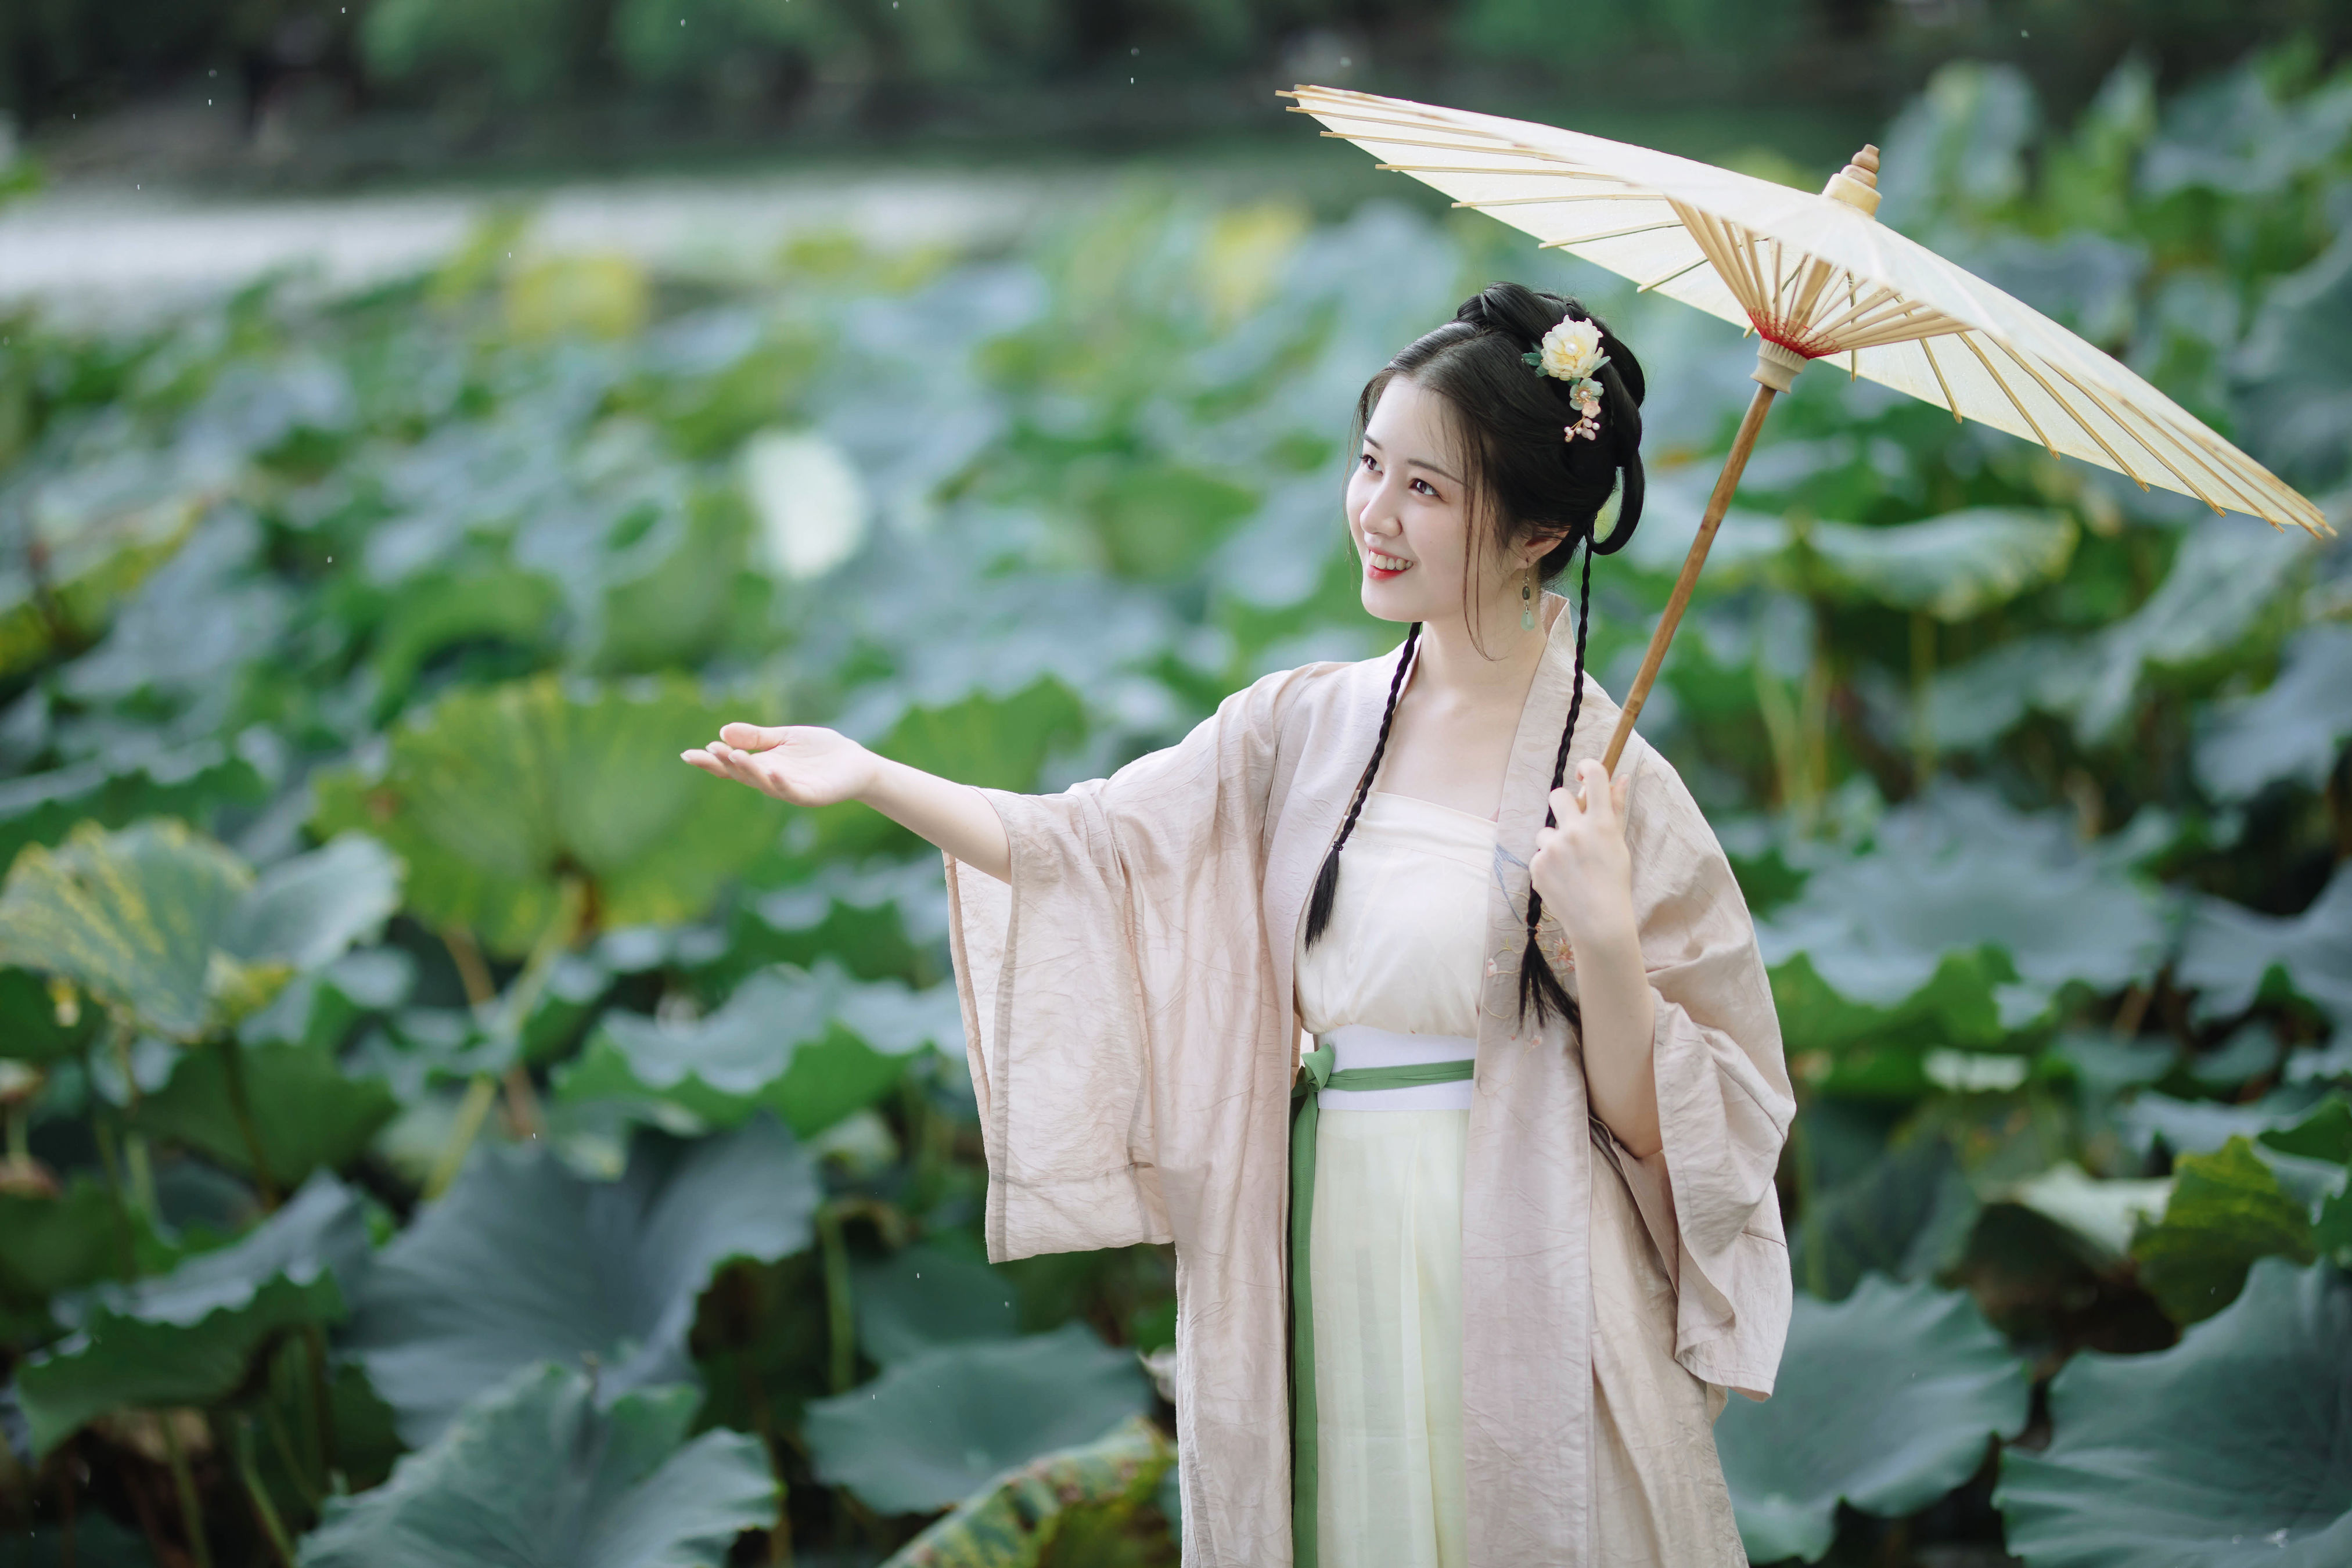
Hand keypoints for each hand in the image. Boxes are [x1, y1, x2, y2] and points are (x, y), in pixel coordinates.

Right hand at [681, 723, 878, 807]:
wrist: (855, 763)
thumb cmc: (819, 750)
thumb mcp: (784, 737)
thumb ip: (757, 737)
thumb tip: (722, 731)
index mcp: (762, 765)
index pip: (730, 764)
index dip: (710, 761)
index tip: (687, 754)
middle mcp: (771, 780)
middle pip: (741, 774)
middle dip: (724, 763)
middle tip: (710, 750)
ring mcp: (789, 790)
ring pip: (762, 783)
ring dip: (747, 770)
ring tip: (732, 755)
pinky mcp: (810, 796)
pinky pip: (791, 791)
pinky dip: (780, 783)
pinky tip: (771, 772)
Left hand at [1529, 758, 1636, 952]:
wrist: (1599, 922)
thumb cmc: (1614, 882)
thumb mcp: (1619, 844)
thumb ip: (1616, 809)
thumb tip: (1621, 777)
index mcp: (1601, 824)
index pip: (1594, 776)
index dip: (1588, 767)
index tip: (1584, 775)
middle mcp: (1575, 831)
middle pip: (1557, 795)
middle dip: (1563, 804)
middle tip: (1572, 823)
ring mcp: (1553, 849)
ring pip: (1545, 831)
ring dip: (1555, 843)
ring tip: (1570, 867)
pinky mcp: (1537, 865)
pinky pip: (1539, 855)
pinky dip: (1548, 865)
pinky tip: (1563, 880)